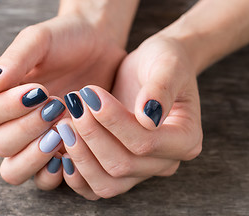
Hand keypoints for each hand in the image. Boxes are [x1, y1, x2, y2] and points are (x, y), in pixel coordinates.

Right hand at [0, 14, 124, 186]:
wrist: (98, 47)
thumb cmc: (66, 40)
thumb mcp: (40, 40)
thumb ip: (14, 60)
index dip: (9, 107)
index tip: (41, 90)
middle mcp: (9, 121)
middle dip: (27, 128)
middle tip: (56, 107)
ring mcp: (33, 141)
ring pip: (14, 170)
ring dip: (35, 156)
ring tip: (61, 132)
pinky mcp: (57, 152)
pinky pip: (44, 179)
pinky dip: (53, 173)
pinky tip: (70, 153)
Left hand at [58, 35, 202, 198]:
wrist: (151, 68)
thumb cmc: (163, 62)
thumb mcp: (167, 66)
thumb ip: (161, 90)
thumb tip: (148, 119)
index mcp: (185, 139)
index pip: (146, 143)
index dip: (115, 122)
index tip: (91, 96)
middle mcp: (165, 162)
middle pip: (123, 166)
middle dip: (93, 136)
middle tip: (75, 106)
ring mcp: (142, 170)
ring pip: (107, 184)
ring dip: (81, 156)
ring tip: (65, 125)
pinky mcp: (121, 170)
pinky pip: (96, 186)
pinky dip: (77, 173)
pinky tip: (62, 148)